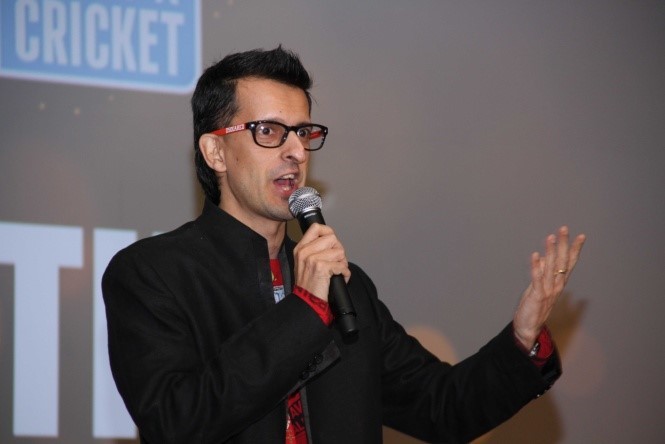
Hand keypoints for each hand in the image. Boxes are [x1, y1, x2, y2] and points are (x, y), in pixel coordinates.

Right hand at [293, 223, 350, 301]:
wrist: (306, 301)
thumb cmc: (309, 285)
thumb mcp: (305, 263)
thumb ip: (315, 249)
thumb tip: (333, 241)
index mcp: (301, 248)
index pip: (316, 228)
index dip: (329, 233)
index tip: (333, 244)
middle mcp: (305, 251)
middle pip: (332, 238)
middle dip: (339, 251)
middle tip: (336, 262)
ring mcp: (312, 259)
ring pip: (339, 252)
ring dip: (342, 263)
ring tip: (336, 272)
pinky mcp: (321, 267)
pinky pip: (342, 265)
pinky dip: (344, 273)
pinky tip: (339, 278)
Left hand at [513, 226, 585, 348]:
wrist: (528, 328)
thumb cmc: (534, 307)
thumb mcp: (540, 288)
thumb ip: (543, 274)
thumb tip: (543, 258)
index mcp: (558, 283)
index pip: (569, 263)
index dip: (574, 249)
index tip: (580, 236)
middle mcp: (556, 285)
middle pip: (561, 262)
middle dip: (563, 244)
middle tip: (564, 229)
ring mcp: (548, 290)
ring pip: (550, 267)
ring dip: (550, 251)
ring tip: (551, 237)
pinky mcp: (537, 295)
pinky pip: (537, 279)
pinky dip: (536, 267)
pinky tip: (535, 255)